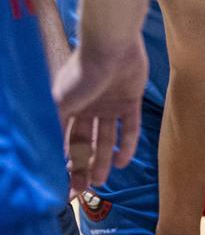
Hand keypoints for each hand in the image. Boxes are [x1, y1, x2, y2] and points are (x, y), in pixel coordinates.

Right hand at [53, 36, 146, 192]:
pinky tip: (123, 162)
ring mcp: (110, 104)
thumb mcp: (61, 101)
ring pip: (106, 138)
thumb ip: (55, 125)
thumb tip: (43, 153)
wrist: (112, 46)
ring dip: (104, 159)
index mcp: (68, 106)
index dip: (63, 162)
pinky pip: (130, 127)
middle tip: (83, 189)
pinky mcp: (131, 100)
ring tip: (101, 180)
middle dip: (82, 165)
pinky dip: (127, 145)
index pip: (64, 140)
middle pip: (85, 142)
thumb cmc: (83, 71)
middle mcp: (88, 107)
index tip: (62, 183)